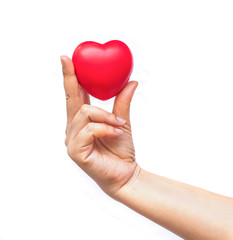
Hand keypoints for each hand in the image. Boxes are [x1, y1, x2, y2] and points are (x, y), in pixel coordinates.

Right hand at [61, 56, 139, 196]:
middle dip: (71, 79)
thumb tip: (132, 82)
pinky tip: (116, 134)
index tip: (66, 58)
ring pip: (85, 113)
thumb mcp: (121, 122)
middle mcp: (73, 129)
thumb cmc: (121, 150)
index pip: (74, 96)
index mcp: (82, 122)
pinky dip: (105, 128)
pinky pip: (89, 129)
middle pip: (71, 100)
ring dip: (106, 116)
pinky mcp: (75, 151)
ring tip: (120, 125)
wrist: (126, 174)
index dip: (70, 78)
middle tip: (70, 61)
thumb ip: (122, 103)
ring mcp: (72, 140)